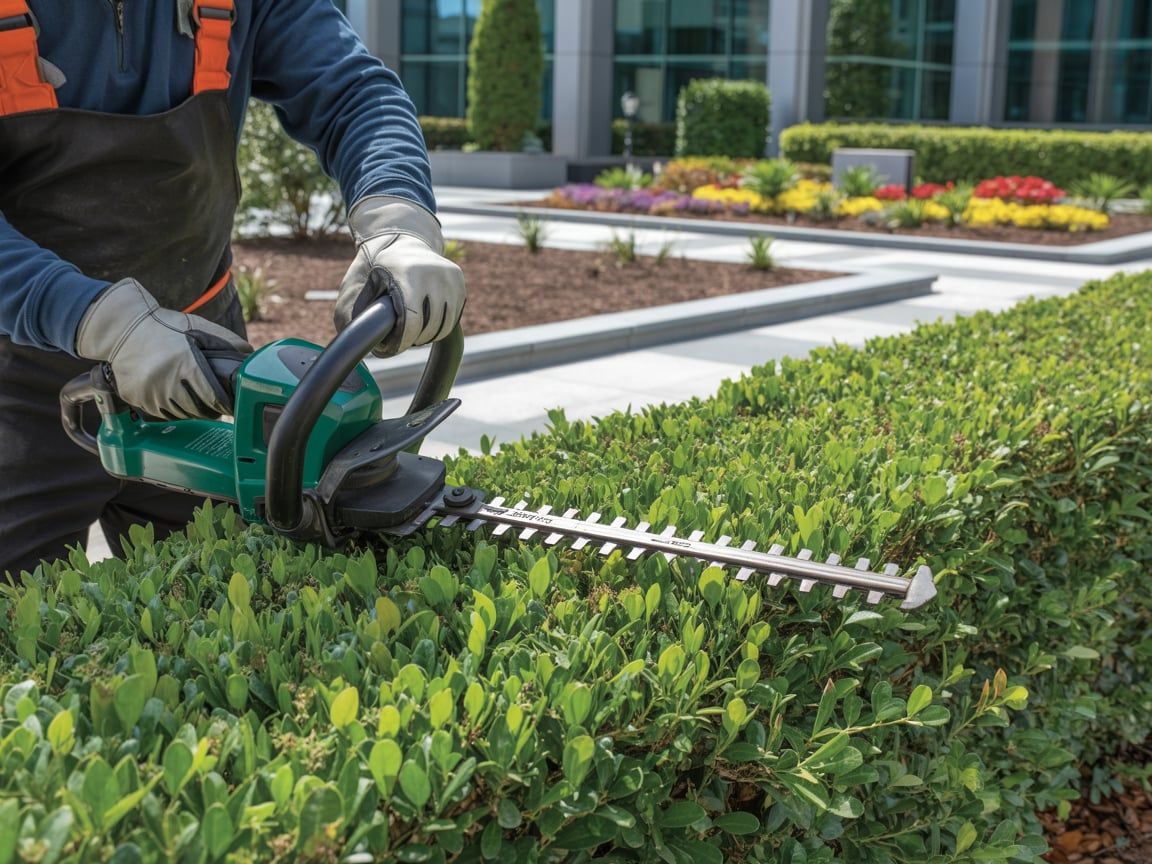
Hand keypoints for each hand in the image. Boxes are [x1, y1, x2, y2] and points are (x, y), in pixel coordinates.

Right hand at [75, 279, 251, 418]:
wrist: (123, 328)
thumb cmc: (164, 326)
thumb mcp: (196, 327)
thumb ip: (224, 340)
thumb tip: (249, 353)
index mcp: (185, 365)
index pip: (213, 397)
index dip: (225, 403)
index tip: (231, 403)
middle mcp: (165, 382)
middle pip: (198, 409)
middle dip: (211, 408)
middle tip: (218, 405)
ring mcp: (148, 393)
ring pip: (180, 414)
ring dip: (192, 410)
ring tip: (199, 402)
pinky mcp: (136, 398)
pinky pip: (161, 412)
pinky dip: (173, 409)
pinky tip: (178, 399)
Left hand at [334, 196, 465, 356]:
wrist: (401, 241)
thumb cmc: (375, 270)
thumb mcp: (357, 286)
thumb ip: (350, 315)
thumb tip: (356, 346)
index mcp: (408, 274)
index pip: (412, 321)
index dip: (403, 342)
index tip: (393, 348)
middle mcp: (434, 273)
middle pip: (429, 327)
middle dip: (413, 340)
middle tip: (400, 339)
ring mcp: (450, 277)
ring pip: (444, 326)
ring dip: (427, 336)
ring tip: (412, 332)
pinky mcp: (459, 282)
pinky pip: (453, 318)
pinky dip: (440, 327)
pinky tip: (425, 321)